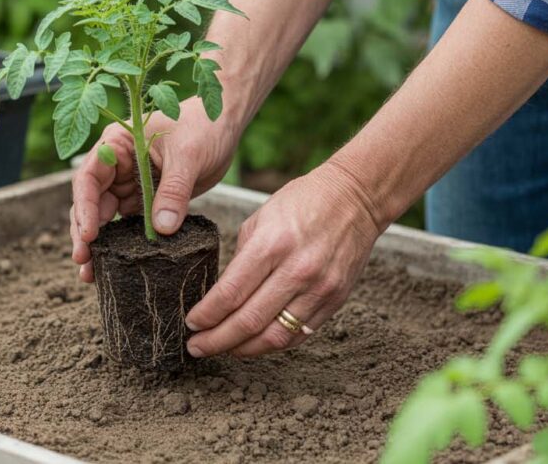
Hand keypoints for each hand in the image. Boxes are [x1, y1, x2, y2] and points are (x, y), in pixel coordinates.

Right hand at [70, 97, 241, 281]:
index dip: (85, 207)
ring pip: (106, 217)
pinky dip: (123, 244)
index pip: (89, 178)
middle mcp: (117, 165)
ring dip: (99, 244)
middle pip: (91, 202)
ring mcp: (131, 183)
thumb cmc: (204, 125)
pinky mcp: (147, 199)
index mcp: (117, 145)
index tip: (90, 235)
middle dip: (85, 233)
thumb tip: (162, 229)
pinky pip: (130, 224)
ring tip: (91, 274)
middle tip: (84, 262)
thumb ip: (174, 191)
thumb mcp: (188, 156)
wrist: (226, 122)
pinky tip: (117, 266)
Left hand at [184, 161, 383, 356]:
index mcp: (272, 245)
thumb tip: (221, 294)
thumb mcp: (260, 219)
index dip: (206, 315)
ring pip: (275, 337)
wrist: (356, 197)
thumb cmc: (302, 202)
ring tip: (223, 350)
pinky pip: (300, 335)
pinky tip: (254, 343)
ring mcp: (319, 289)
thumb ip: (241, 259)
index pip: (230, 293)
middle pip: (249, 322)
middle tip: (196, 347)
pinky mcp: (335, 300)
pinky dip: (273, 344)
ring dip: (243, 349)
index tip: (191, 323)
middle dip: (216, 340)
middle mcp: (297, 271)